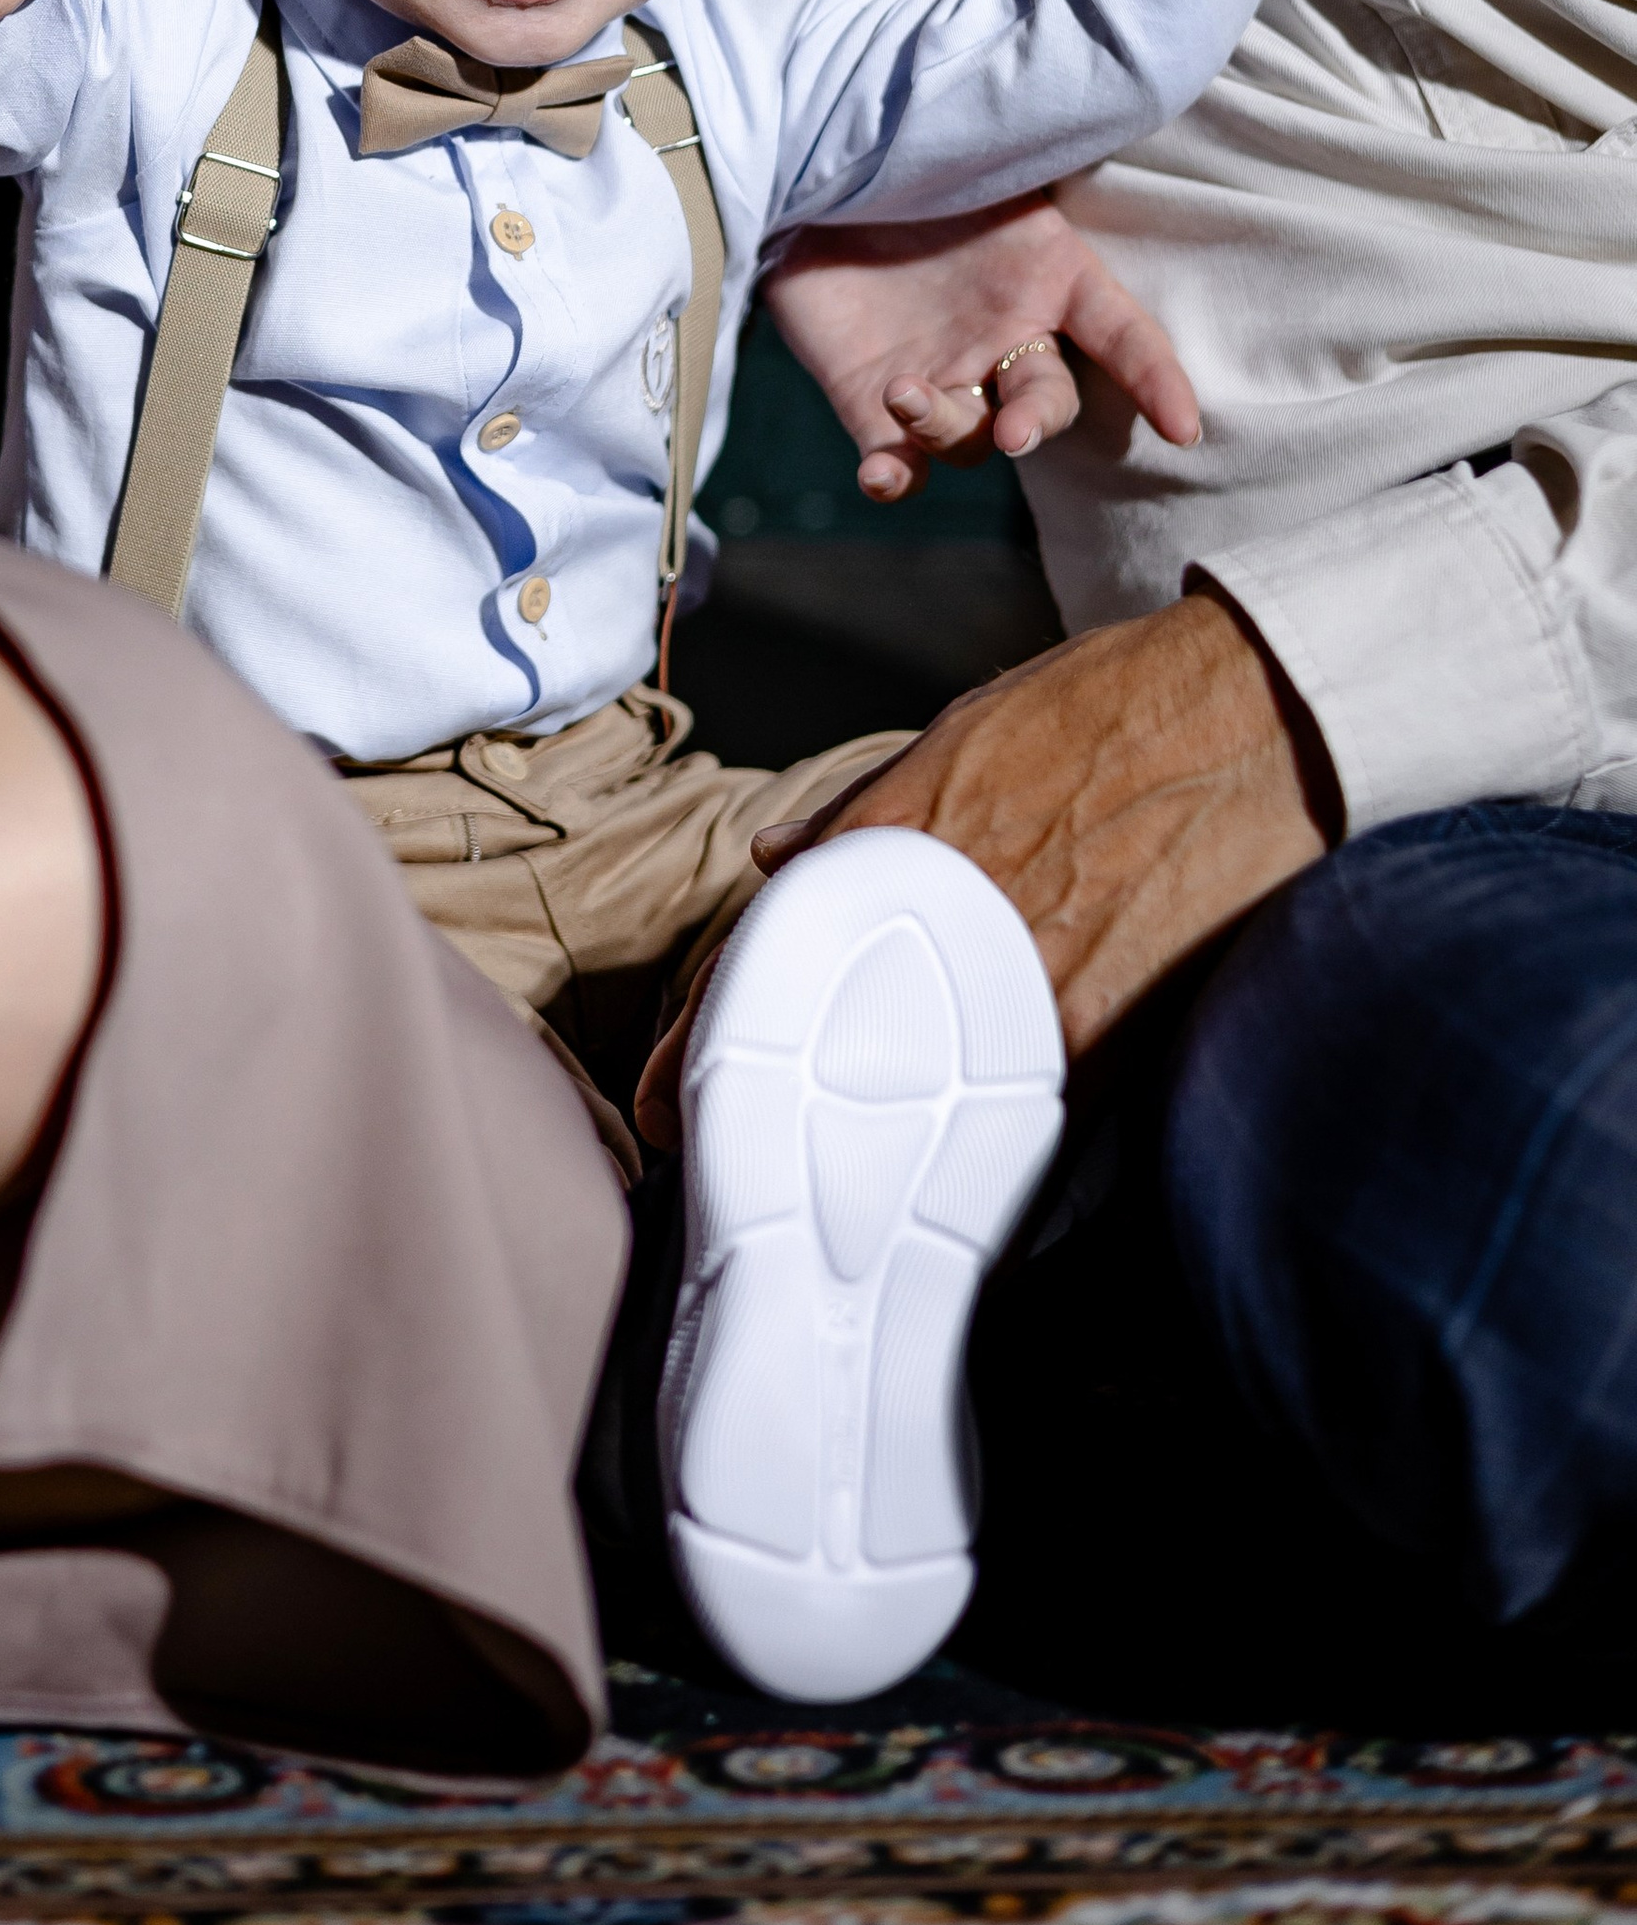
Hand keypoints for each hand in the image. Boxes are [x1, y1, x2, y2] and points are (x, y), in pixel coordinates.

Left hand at [633, 591, 1334, 1140]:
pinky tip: (968, 1217)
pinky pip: (1030, 1135)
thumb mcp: (972, 729)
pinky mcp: (1110, 1040)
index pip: (768, 956)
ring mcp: (1025, 987)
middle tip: (724, 1172)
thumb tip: (781, 855)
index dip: (704, 1038)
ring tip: (836, 1208)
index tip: (663, 1100)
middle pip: (825, 1047)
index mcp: (900, 839)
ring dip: (870, 1158)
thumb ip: (870, 805)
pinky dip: (994, 1179)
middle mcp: (944, 919)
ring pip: (915, 1103)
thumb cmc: (1122, 708)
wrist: (1262, 716)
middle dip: (769, 1120)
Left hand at [768, 192, 1198, 501]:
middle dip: (1036, 421)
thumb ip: (1028, 160)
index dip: (1158, 379)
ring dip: (946, 428)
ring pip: (973, 438)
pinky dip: (895, 479)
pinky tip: (880, 477)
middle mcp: (1005, 340)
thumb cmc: (904, 157)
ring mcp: (942, 377)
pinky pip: (899, 464)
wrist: (802, 174)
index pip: (1123, 336)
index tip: (1183, 428)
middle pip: (1046, 404)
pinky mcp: (870, 403)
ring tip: (904, 392)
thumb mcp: (978, 154)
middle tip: (1014, 432)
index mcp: (1049, 277)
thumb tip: (1109, 111)